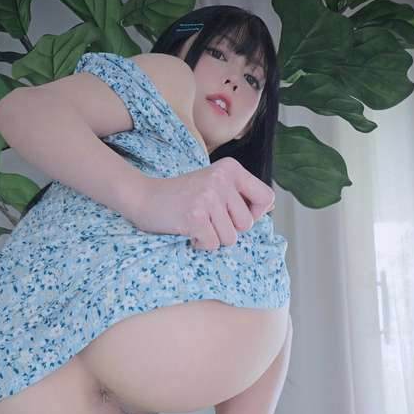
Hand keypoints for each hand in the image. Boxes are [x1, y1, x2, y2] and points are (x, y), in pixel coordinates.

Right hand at [132, 157, 274, 251]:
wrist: (144, 197)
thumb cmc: (182, 196)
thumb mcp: (215, 184)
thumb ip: (239, 194)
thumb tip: (269, 208)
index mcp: (231, 168)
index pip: (266, 197)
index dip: (255, 213)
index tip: (235, 214)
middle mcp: (222, 179)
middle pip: (247, 224)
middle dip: (229, 229)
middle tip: (209, 219)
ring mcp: (208, 197)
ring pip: (230, 238)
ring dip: (214, 238)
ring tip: (198, 224)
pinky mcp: (195, 216)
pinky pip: (212, 244)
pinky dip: (200, 244)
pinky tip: (189, 231)